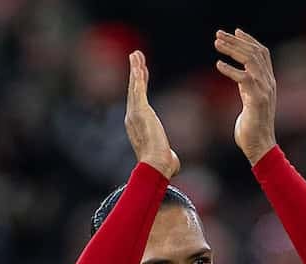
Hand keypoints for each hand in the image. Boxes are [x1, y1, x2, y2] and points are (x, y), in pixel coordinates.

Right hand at [124, 50, 178, 177]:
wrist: (156, 166)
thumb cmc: (162, 166)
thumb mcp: (166, 157)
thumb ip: (168, 156)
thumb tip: (173, 163)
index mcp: (137, 126)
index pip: (139, 100)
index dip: (140, 85)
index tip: (142, 73)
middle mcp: (132, 117)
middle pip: (134, 90)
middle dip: (135, 72)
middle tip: (136, 57)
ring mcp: (135, 113)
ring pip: (134, 87)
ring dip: (135, 69)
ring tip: (136, 54)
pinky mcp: (140, 111)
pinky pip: (138, 90)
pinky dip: (137, 76)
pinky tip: (137, 64)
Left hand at [214, 29, 276, 164]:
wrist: (260, 146)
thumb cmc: (251, 128)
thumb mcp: (249, 101)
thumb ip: (246, 87)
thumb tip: (238, 76)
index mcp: (268, 82)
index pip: (262, 53)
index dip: (249, 40)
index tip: (235, 32)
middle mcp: (269, 83)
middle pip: (255, 53)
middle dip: (236, 41)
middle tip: (218, 35)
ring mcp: (265, 90)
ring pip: (250, 61)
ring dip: (232, 49)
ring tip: (217, 44)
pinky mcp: (257, 99)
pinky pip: (244, 78)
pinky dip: (230, 70)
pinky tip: (219, 65)